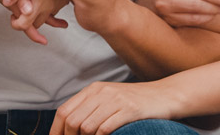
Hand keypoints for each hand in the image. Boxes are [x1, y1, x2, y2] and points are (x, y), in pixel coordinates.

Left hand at [9, 0, 69, 43]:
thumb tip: (7, 2)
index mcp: (38, 5)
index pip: (24, 26)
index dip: (15, 24)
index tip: (12, 17)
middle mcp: (49, 7)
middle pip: (36, 24)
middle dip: (27, 21)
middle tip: (18, 12)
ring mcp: (57, 4)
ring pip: (47, 17)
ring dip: (40, 15)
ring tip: (33, 7)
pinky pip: (56, 9)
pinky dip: (54, 14)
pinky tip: (60, 20)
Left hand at [51, 81, 172, 134]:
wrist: (164, 95)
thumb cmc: (135, 102)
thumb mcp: (109, 99)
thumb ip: (90, 110)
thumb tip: (69, 129)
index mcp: (93, 89)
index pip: (64, 111)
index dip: (56, 131)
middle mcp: (101, 92)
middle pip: (72, 120)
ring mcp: (115, 99)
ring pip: (86, 126)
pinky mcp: (128, 109)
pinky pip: (105, 129)